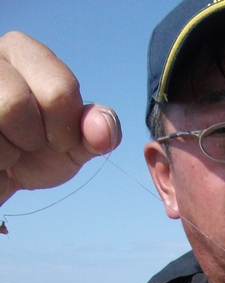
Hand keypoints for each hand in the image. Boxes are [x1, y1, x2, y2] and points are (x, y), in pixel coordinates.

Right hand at [0, 31, 120, 204]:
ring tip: (7, 146)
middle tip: (28, 143)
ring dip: (9, 152)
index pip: (59, 90)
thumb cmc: (36, 154)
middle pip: (15, 103)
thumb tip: (104, 127)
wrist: (4, 178)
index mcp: (22, 52)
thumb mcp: (73, 145)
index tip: (58, 137)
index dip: (65, 127)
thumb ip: (96, 134)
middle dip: (31, 138)